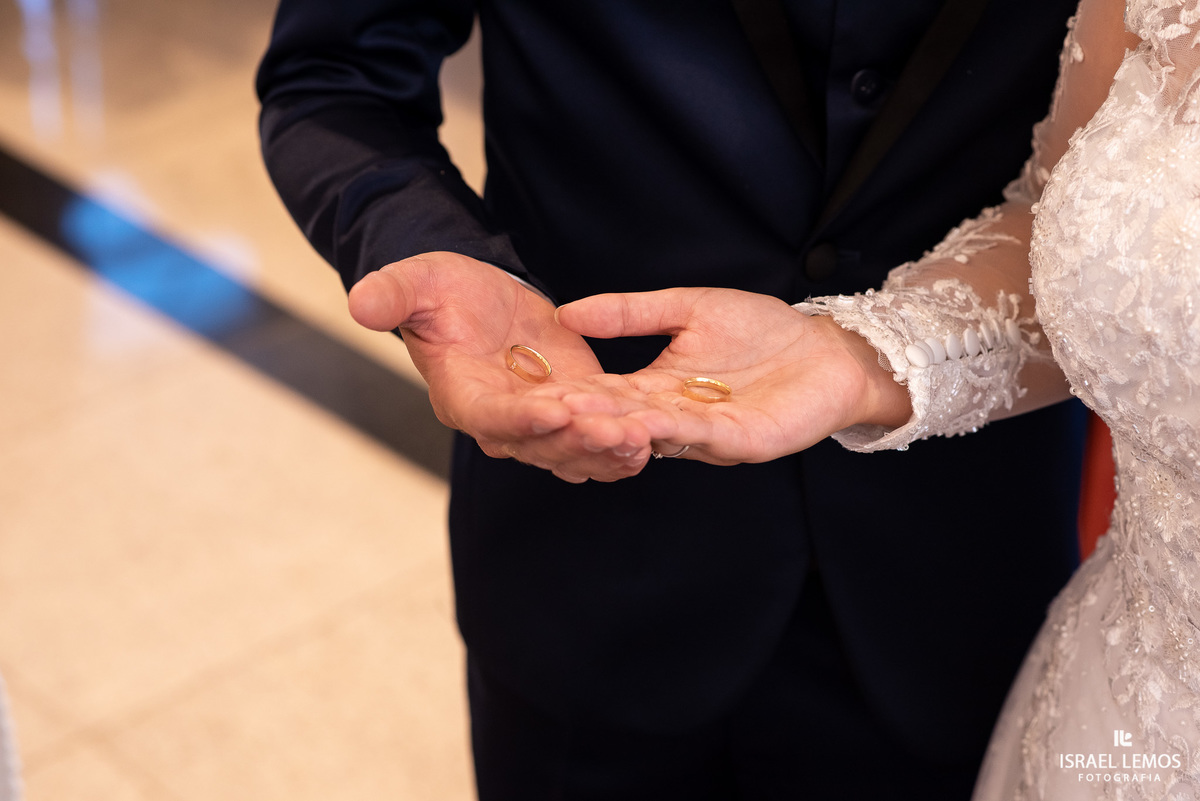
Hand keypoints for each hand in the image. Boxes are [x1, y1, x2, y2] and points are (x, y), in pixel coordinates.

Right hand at [348, 252, 669, 481]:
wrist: (476, 296)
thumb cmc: (441, 289)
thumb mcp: (417, 282)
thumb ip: (391, 294)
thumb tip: (358, 304)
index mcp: (461, 395)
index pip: (491, 416)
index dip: (522, 417)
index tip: (556, 409)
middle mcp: (499, 421)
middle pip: (540, 443)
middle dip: (579, 441)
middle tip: (617, 435)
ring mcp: (536, 421)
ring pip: (571, 449)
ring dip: (606, 450)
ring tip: (642, 443)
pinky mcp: (569, 411)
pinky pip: (592, 437)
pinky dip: (617, 445)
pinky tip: (650, 441)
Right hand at [556, 287, 912, 464]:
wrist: (829, 349)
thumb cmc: (763, 329)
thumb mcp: (687, 308)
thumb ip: (631, 312)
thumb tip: (568, 311)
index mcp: (656, 387)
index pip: (605, 392)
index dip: (573, 389)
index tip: (534, 384)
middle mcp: (674, 417)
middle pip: (622, 420)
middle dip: (587, 417)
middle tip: (546, 413)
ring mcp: (706, 435)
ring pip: (655, 436)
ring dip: (620, 430)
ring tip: (585, 422)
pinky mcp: (741, 442)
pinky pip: (700, 437)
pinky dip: (672, 431)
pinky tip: (646, 423)